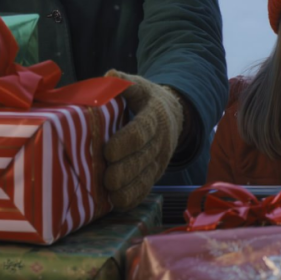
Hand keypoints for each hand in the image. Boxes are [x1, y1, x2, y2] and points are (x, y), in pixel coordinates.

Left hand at [103, 70, 183, 210]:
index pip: (142, 131)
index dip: (125, 143)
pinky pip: (148, 188)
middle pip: (143, 158)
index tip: (107, 151)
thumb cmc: (147, 98)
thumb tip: (109, 75)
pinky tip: (117, 203)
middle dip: (125, 170)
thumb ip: (123, 82)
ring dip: (129, 189)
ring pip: (147, 177)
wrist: (174, 113)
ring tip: (111, 195)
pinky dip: (134, 198)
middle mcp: (161, 140)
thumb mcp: (139, 85)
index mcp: (155, 116)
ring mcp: (160, 159)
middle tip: (106, 178)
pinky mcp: (157, 172)